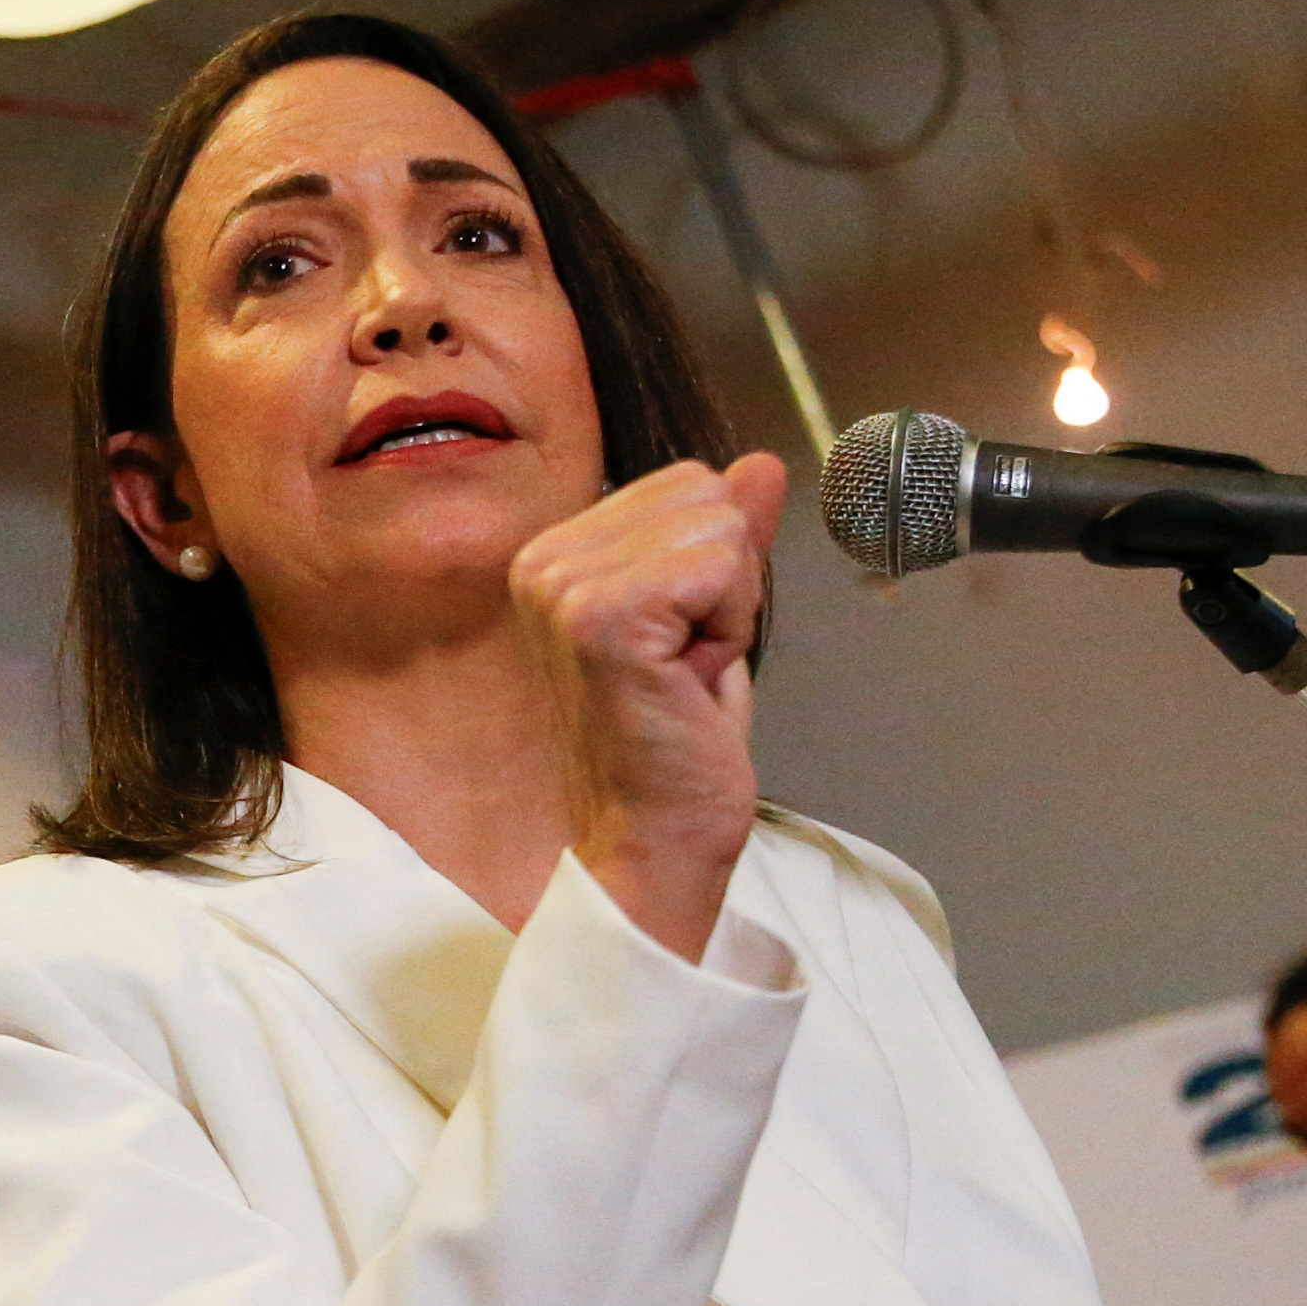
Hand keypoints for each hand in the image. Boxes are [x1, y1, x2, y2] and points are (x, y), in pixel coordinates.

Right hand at [509, 452, 784, 959]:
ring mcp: (566, 587)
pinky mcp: (602, 617)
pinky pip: (720, 566)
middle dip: (726, 581)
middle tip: (684, 664)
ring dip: (729, 609)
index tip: (679, 645)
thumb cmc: (674, 750)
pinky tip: (688, 681)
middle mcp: (545, 560)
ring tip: (683, 676)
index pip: (688, 483)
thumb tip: (760, 465)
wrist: (655, 840)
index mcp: (557, 554)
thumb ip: (727, 537)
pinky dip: (730, 628)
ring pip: (720, 528)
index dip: (714, 566)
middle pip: (706, 493)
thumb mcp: (711, 619)